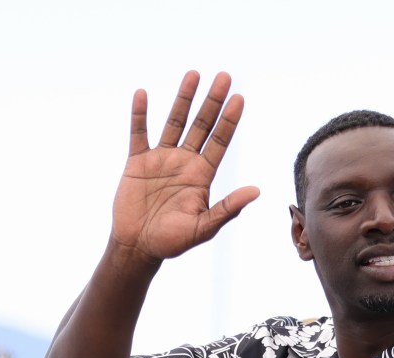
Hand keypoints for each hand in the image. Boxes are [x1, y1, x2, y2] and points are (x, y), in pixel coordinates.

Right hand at [112, 71, 259, 266]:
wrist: (139, 247)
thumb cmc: (173, 241)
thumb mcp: (204, 227)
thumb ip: (228, 208)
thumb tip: (256, 191)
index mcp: (202, 175)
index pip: (220, 141)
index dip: (229, 120)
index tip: (239, 98)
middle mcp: (185, 162)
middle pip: (202, 125)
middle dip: (212, 101)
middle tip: (224, 75)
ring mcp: (161, 159)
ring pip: (174, 122)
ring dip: (183, 98)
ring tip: (194, 74)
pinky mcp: (136, 162)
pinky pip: (138, 133)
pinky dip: (139, 114)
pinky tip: (143, 94)